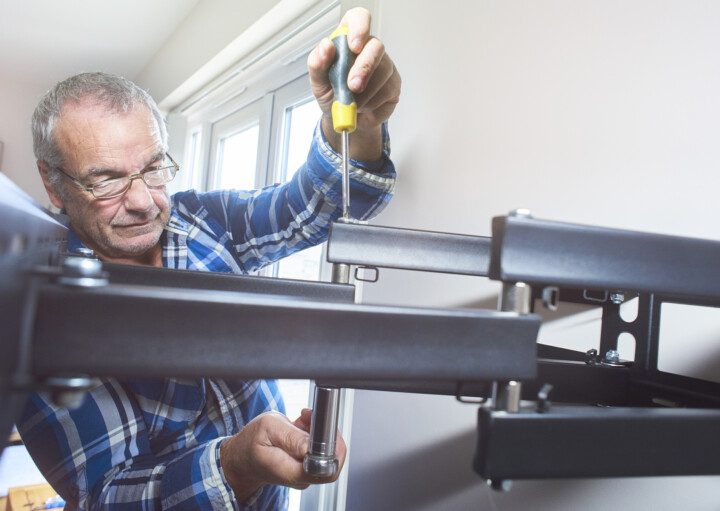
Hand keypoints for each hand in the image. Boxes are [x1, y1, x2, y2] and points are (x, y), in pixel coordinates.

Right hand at [219, 409, 346, 503]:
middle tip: (309, 418)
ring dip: (319, 430)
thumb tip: (314, 445)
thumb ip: (292, 437)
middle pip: (333, 458)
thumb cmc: (251, 444)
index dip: (333, 445)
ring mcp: (306, 474)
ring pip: (328, 450)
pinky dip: (314, 433)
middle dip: (326, 431)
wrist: (242, 457)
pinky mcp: (307, 467)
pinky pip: (321, 449)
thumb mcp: (268, 429)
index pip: (327, 468)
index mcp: (291, 471)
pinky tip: (300, 427)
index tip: (320, 427)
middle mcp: (302, 477)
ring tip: (300, 420)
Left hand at [307, 7, 401, 160]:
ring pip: (383, 71)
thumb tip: (326, 46)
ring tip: (352, 103)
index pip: (359, 18)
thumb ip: (317, 64)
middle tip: (353, 87)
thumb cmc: (332, 96)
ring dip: (365, 92)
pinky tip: (364, 106)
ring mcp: (385, 65)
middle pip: (376, 46)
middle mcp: (369, 49)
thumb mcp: (318, 82)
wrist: (344, 122)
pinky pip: (387, 90)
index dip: (359, 27)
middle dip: (364, 68)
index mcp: (348, 40)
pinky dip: (372, 102)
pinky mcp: (394, 84)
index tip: (354, 46)